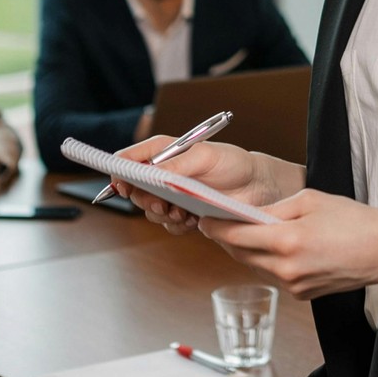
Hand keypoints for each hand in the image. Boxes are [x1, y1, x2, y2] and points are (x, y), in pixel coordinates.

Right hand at [109, 136, 301, 235]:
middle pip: (135, 189)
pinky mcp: (183, 214)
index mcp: (164, 151)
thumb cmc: (234, 163)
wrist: (257, 188)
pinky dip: (176, 225)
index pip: (129, 159)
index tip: (122, 185)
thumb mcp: (205, 157)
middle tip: (161, 204)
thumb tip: (152, 174)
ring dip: (161, 214)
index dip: (120, 172)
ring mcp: (172, 195)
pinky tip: (192, 220)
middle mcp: (164, 173)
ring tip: (180, 212)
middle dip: (144, 199)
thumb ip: (176, 166)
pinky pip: (168, 225)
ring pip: (150, 210)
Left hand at [199, 189, 377, 299]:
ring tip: (245, 232)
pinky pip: (273, 275)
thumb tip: (247, 215)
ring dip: (246, 251)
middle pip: (240, 254)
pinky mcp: (302, 294)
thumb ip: (274, 209)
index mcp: (286, 241)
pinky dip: (267, 261)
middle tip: (218, 222)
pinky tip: (275, 247)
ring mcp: (293, 286)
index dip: (214, 227)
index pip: (235, 236)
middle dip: (227, 239)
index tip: (204, 218)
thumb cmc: (353, 220)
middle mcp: (286, 269)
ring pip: (255, 266)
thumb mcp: (310, 200)